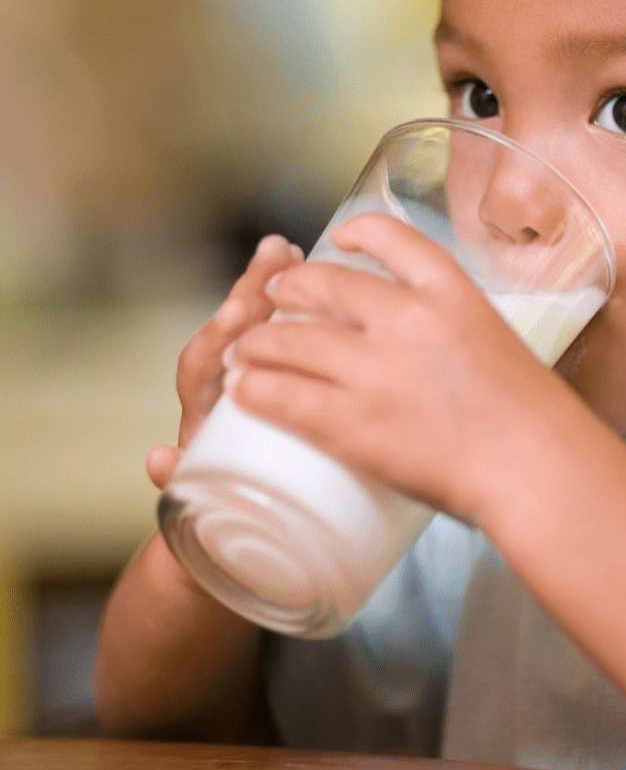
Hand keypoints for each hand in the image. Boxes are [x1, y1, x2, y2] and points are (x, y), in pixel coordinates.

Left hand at [146, 234, 303, 489]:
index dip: (216, 338)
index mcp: (201, 412)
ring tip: (289, 248)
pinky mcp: (280, 376)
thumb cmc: (216, 505)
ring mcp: (251, 378)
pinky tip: (324, 277)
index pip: (200, 365)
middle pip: (230, 330)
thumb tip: (157, 457)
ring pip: (257, 326)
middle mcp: (223, 388)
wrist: (231, 521)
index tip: (236, 315)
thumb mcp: (198, 495)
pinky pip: (287, 336)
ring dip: (271, 285)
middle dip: (249, 290)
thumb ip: (177, 474)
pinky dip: (300, 306)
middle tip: (276, 254)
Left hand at [221, 213, 573, 522]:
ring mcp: (376, 369)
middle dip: (287, 289)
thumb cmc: (533, 419)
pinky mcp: (353, 422)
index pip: (393, 236)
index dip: (357, 233)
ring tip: (244, 351)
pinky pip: (284, 397)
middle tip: (272, 299)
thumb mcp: (498, 345)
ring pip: (291, 340)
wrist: (535, 466)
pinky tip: (243, 391)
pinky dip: (255, 390)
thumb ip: (453, 334)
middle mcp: (408, 318)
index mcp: (451, 292)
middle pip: (324, 283)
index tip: (340, 241)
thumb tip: (420, 350)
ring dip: (257, 342)